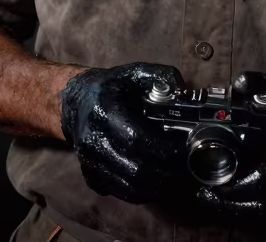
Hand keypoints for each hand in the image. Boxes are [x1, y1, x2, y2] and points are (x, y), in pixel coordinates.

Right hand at [60, 62, 189, 204]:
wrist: (75, 103)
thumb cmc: (110, 87)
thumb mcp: (133, 73)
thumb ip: (159, 76)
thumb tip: (182, 90)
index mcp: (105, 111)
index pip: (135, 139)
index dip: (163, 148)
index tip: (186, 149)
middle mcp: (94, 140)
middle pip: (134, 170)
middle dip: (166, 174)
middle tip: (189, 170)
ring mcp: (90, 163)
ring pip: (129, 188)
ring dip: (158, 188)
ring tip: (179, 180)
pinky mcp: (91, 177)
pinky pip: (121, 193)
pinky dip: (143, 193)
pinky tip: (158, 182)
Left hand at [194, 70, 265, 220]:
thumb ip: (265, 83)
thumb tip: (237, 86)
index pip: (265, 180)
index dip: (238, 186)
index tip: (214, 184)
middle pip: (263, 204)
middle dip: (232, 204)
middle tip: (205, 193)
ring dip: (239, 204)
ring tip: (214, 192)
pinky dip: (250, 197)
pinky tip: (234, 184)